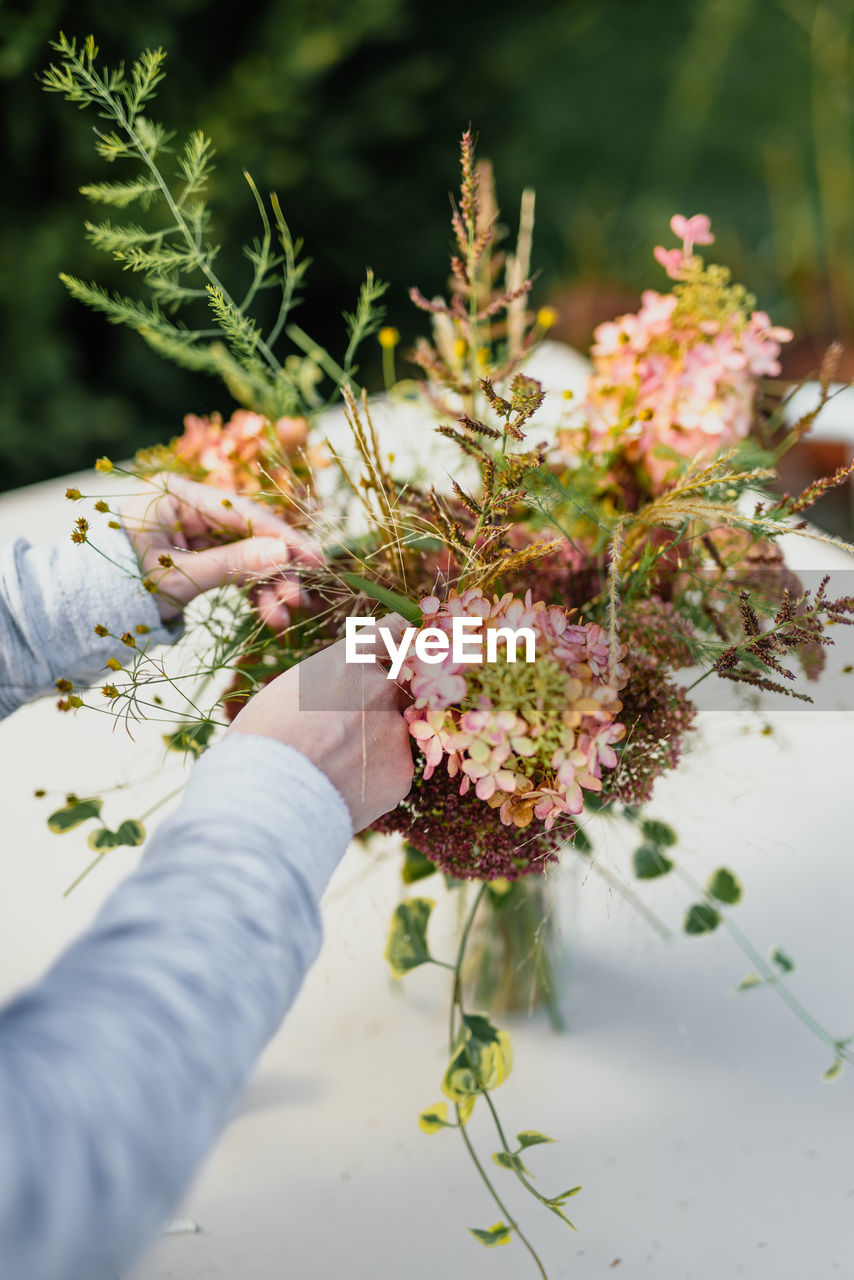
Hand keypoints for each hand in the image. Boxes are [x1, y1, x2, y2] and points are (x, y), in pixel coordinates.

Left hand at [121, 474, 322, 625]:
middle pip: (248, 534)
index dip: (281, 538)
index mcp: (175, 493)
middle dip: (275, 571)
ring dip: (267, 587)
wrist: (87, 614)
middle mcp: (187, 506)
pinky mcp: (196, 554)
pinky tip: (269, 616)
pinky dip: (251, 593)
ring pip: (245, 555)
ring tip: (282, 618)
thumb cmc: (121, 588)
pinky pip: (233, 569)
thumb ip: (232, 563)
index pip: (241, 512)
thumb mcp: (178, 578)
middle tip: (300, 600)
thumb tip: (285, 554)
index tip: (314, 560)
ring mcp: (193, 531)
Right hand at [226, 618, 413, 830]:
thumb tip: (335, 692)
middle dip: (381, 704)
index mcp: (351, 660)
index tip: (401, 649)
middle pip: (398, 688)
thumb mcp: (286, 690)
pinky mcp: (402, 770)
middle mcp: (381, 687)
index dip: (397, 641)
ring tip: (333, 768)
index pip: (393, 631)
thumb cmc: (261, 739)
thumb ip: (326, 684)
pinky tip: (344, 790)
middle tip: (349, 728)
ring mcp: (396, 729)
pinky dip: (373, 779)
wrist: (268, 796)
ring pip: (393, 733)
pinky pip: (392, 770)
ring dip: (373, 746)